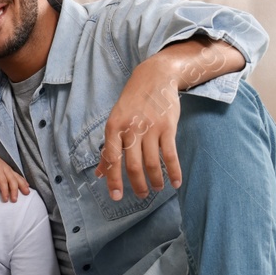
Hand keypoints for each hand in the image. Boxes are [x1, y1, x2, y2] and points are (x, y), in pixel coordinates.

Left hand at [0, 144, 27, 201]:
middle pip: (12, 180)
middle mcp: (4, 167)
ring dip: (22, 185)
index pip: (2, 181)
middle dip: (14, 190)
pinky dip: (23, 180)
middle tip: (14, 200)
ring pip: (17, 177)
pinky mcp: (8, 168)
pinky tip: (27, 185)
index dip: (5, 191)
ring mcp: (7, 167)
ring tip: (27, 193)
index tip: (5, 199)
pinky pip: (17, 175)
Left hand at [96, 56, 182, 201]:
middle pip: (132, 165)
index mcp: (113, 128)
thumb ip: (108, 148)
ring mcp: (150, 128)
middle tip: (141, 196)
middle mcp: (130, 129)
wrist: (154, 77)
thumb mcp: (115, 121)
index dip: (113, 180)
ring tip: (156, 188)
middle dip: (136, 185)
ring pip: (152, 163)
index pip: (111, 159)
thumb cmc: (132, 103)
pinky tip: (176, 182)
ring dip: (155, 180)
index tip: (116, 197)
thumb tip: (99, 174)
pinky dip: (174, 172)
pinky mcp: (168, 127)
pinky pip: (170, 155)